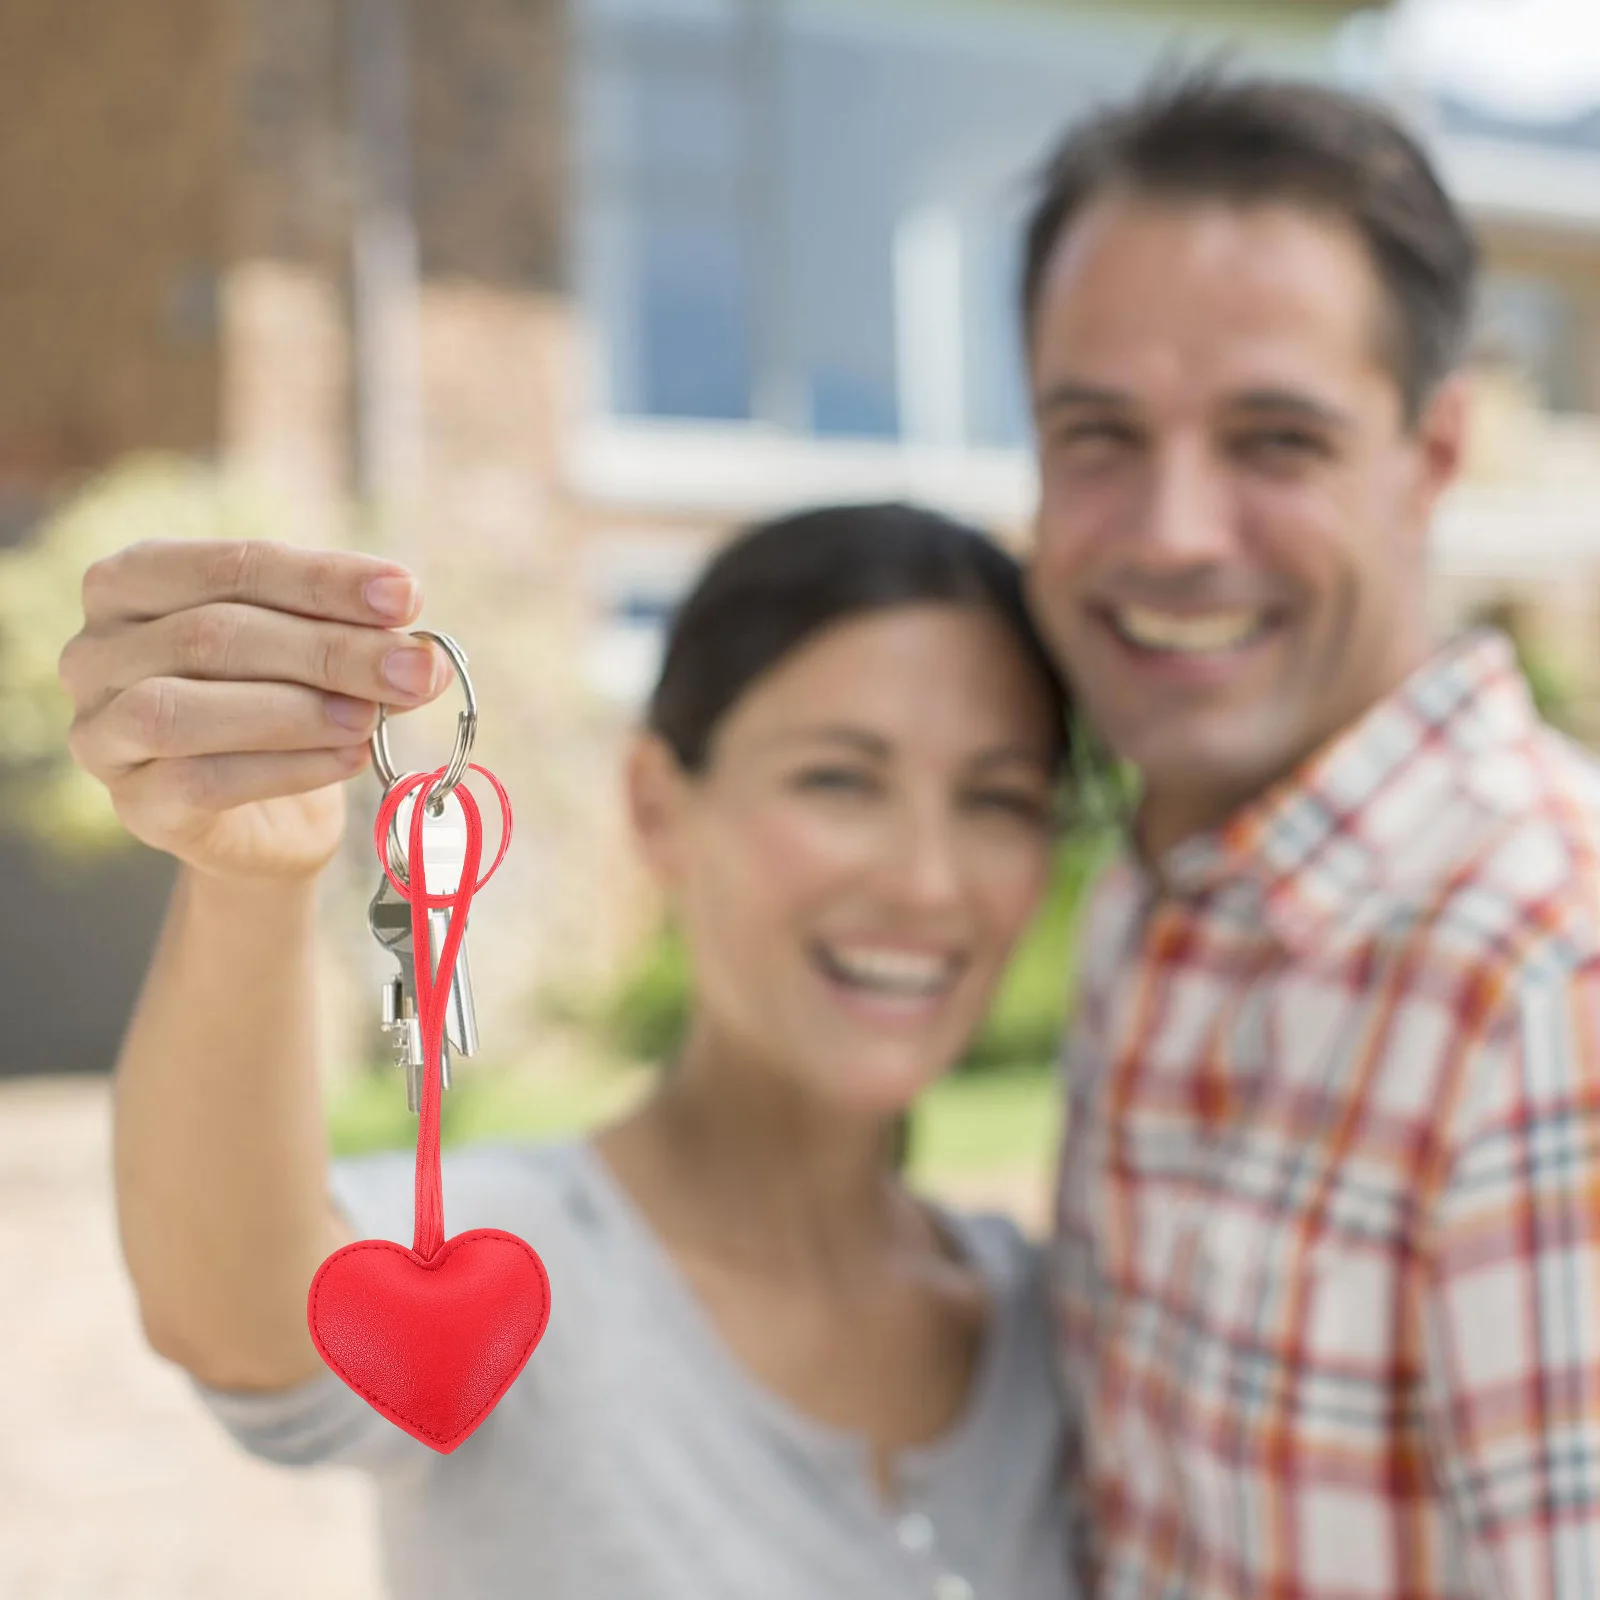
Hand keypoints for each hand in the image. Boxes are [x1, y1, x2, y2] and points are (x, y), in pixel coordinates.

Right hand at [59, 539, 452, 881]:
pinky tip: (350, 758)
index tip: (406, 596)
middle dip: (329, 651)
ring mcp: (100, 732)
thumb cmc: (288, 709)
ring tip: (370, 718)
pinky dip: (287, 768)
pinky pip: (199, 782)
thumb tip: (422, 654)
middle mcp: (95, 651)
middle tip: (414, 670)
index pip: (232, 565)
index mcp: (134, 583)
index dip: (323, 579)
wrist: (272, 822)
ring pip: (181, 709)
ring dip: (295, 711)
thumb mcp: (321, 658)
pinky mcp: (134, 806)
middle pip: (212, 634)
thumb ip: (357, 641)